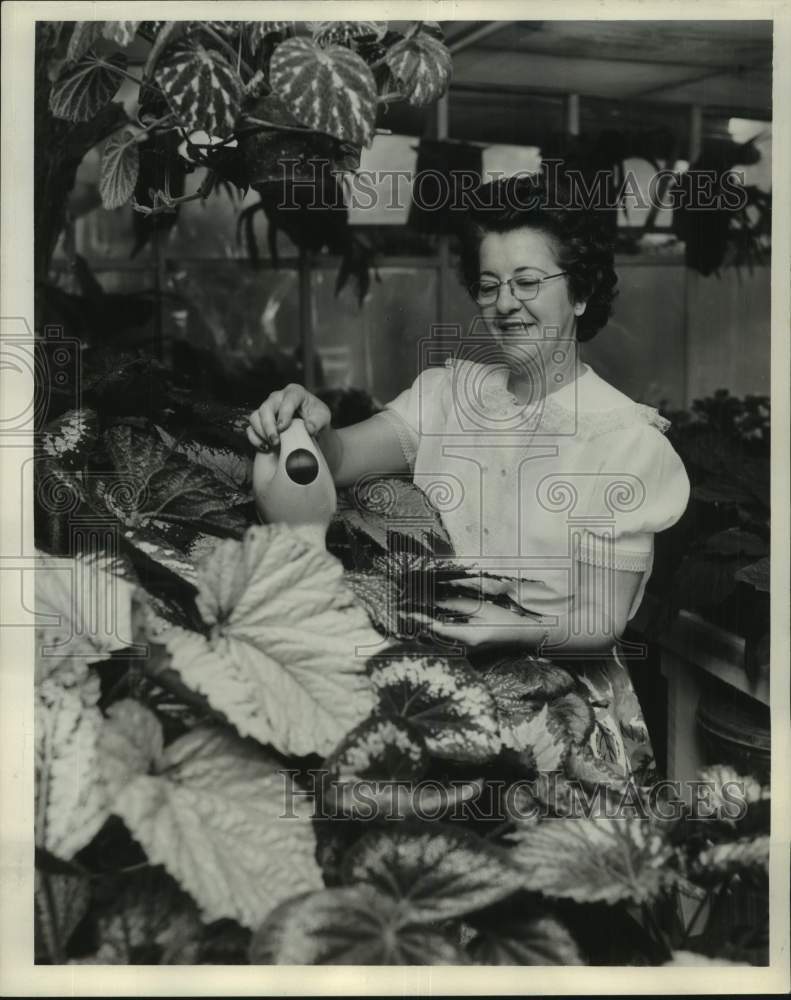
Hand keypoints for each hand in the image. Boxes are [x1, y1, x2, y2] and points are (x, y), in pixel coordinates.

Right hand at [247, 383, 330, 450]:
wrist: (310, 428)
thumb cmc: (316, 419)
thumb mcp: (323, 418)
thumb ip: (318, 422)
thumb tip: (309, 428)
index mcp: (294, 392)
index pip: (287, 399)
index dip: (284, 413)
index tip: (283, 428)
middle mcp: (277, 398)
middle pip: (266, 408)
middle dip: (268, 425)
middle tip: (275, 441)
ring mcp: (267, 409)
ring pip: (255, 417)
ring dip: (261, 432)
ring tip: (272, 445)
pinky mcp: (260, 422)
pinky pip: (250, 429)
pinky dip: (254, 439)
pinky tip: (265, 448)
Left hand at [414, 596, 542, 649]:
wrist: (520, 636)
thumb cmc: (502, 620)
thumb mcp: (481, 608)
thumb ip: (457, 605)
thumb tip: (436, 601)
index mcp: (467, 638)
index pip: (436, 629)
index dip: (420, 620)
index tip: (406, 613)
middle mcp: (463, 649)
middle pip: (432, 639)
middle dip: (418, 626)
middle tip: (403, 614)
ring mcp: (464, 653)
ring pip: (437, 643)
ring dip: (424, 631)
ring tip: (411, 618)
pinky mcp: (466, 652)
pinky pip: (444, 645)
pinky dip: (434, 635)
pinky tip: (427, 626)